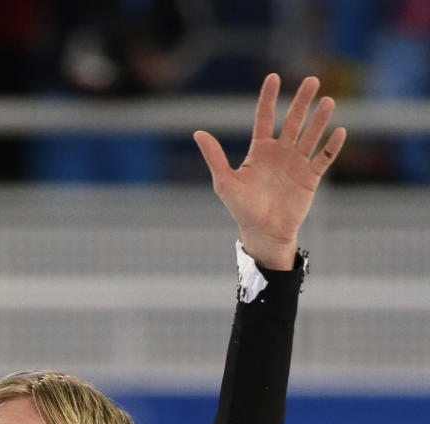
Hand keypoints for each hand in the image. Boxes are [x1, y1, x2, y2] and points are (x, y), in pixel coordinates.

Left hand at [193, 73, 345, 270]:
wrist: (263, 233)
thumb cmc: (242, 209)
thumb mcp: (225, 182)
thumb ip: (214, 157)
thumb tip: (198, 133)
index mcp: (260, 150)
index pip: (265, 117)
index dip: (268, 98)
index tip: (273, 77)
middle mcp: (281, 152)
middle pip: (293, 120)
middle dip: (302, 101)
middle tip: (312, 80)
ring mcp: (297, 163)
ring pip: (311, 135)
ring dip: (319, 119)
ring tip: (328, 101)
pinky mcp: (310, 177)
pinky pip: (323, 158)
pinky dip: (331, 146)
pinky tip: (339, 132)